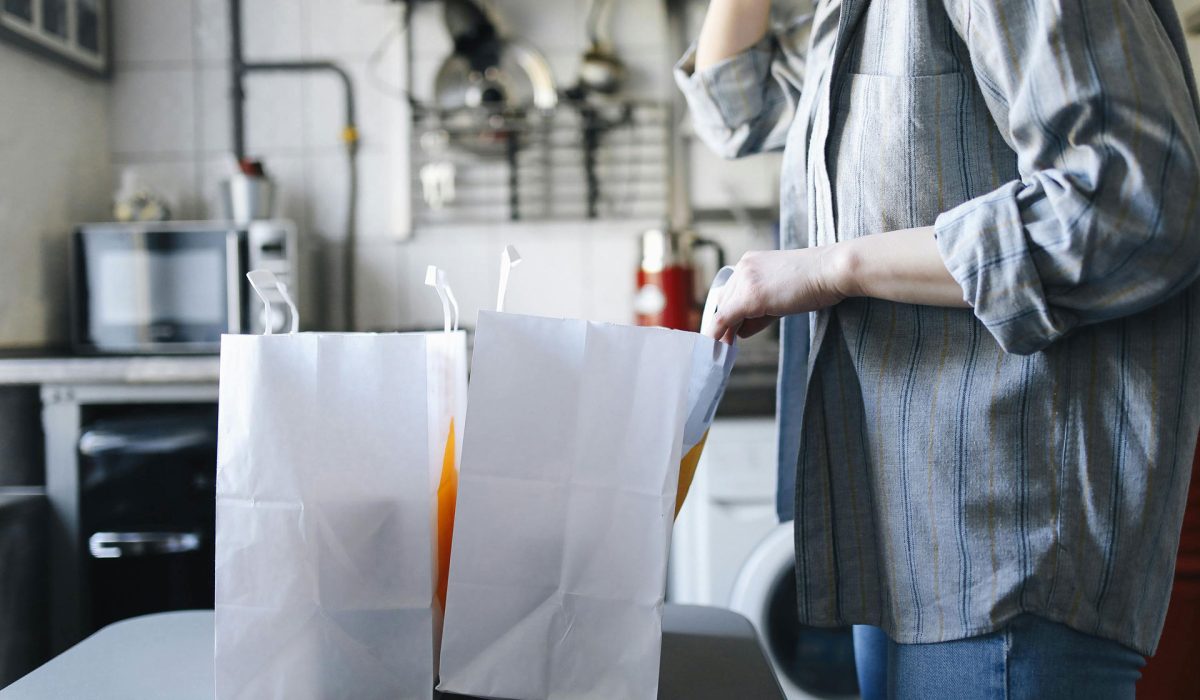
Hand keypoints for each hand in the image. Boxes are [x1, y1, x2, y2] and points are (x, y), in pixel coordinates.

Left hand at [708, 247, 848, 341]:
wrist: (832, 271)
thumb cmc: (817, 281)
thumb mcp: (782, 294)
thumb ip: (760, 310)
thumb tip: (740, 331)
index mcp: (751, 262)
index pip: (732, 292)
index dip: (731, 314)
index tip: (729, 331)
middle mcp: (743, 267)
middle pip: (725, 302)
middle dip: (729, 324)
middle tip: (731, 343)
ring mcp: (745, 281)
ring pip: (725, 312)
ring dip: (727, 332)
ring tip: (729, 348)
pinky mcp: (750, 296)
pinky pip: (725, 319)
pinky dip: (718, 335)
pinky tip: (718, 348)